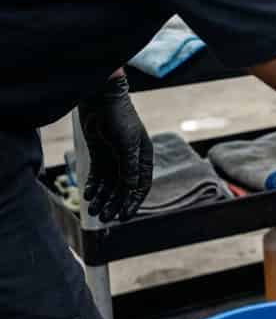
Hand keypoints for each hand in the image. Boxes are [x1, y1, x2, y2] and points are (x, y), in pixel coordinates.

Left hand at [79, 74, 153, 221]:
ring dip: (102, 198)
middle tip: (105, 218)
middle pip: (123, 188)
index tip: (124, 216)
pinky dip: (93, 186)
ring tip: (93, 210)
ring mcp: (115, 157)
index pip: (141, 186)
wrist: (101, 100)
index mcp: (144, 158)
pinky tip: (88, 196)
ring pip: (109, 184)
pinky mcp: (100, 154)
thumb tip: (131, 188)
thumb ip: (130, 167)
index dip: (133, 202)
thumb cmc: (120, 119)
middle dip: (114, 203)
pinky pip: (97, 175)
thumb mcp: (127, 145)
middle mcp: (130, 160)